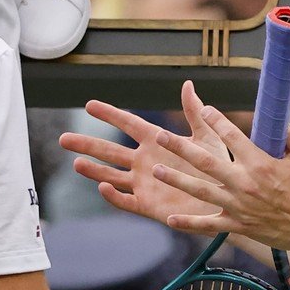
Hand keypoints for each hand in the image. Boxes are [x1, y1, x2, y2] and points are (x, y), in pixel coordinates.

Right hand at [59, 81, 225, 226]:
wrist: (226, 200)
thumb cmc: (218, 167)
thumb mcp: (207, 137)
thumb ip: (195, 112)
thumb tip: (188, 84)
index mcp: (157, 141)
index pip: (128, 123)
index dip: (109, 114)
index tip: (89, 104)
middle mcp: (145, 161)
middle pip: (110, 151)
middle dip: (87, 145)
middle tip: (63, 139)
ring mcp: (144, 183)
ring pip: (112, 175)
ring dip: (94, 170)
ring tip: (76, 163)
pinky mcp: (148, 204)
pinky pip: (126, 200)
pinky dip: (113, 195)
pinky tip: (102, 187)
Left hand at [151, 107, 289, 252]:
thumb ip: (286, 132)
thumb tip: (273, 114)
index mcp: (260, 163)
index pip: (231, 135)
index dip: (216, 120)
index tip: (205, 110)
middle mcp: (244, 183)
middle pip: (205, 161)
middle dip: (180, 147)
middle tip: (161, 136)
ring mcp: (239, 206)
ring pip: (200, 191)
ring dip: (176, 179)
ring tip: (157, 170)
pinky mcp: (240, 225)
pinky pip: (209, 225)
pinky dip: (190, 223)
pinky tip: (171, 220)